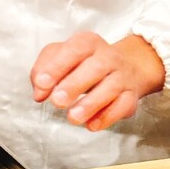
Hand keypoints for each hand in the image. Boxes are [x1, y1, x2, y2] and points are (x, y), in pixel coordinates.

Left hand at [30, 32, 165, 131]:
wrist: (127, 68)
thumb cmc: (87, 64)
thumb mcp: (62, 58)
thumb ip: (44, 71)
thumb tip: (39, 93)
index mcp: (88, 43)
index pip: (74, 50)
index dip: (57, 66)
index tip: (42, 83)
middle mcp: (109, 57)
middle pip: (95, 68)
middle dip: (74, 85)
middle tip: (57, 101)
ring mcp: (122, 77)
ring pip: (110, 88)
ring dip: (91, 104)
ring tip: (73, 117)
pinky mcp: (130, 96)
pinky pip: (122, 106)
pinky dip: (107, 117)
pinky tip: (91, 125)